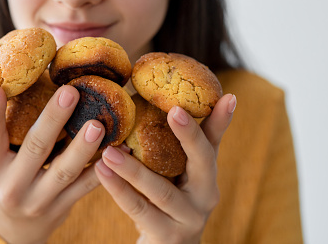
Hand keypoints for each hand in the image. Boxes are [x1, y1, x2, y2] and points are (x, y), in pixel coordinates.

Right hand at [0, 83, 104, 243]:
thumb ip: (6, 129)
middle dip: (53, 120)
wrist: (14, 230)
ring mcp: (38, 200)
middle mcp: (12, 185)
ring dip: (82, 148)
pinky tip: (120, 150)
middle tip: (70, 92)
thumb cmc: (5, 179)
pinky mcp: (61, 207)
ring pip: (64, 171)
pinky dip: (103, 168)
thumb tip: (20, 80)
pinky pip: (85, 187)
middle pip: (35, 148)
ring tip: (98, 125)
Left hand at [95, 94, 236, 243]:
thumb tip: (169, 96)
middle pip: (202, 162)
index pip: (215, 142)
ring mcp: (188, 218)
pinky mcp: (166, 235)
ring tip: (109, 150)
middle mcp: (206, 195)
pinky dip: (119, 190)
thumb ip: (177, 141)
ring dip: (133, 169)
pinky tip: (101, 171)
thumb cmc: (168, 196)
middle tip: (173, 110)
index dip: (220, 120)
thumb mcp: (176, 171)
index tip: (226, 96)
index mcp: (207, 174)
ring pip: (161, 190)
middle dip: (189, 135)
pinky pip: (139, 210)